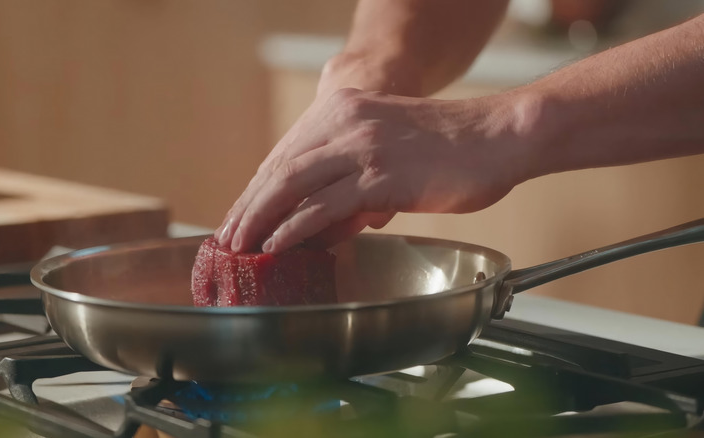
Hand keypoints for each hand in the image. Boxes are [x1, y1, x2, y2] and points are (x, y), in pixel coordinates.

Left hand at [215, 88, 532, 253]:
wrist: (498, 136)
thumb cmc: (450, 148)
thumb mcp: (387, 151)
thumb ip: (350, 180)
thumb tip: (319, 224)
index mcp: (344, 111)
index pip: (285, 154)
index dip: (256, 190)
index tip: (239, 216)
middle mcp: (347, 123)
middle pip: (279, 168)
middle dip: (248, 207)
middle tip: (227, 237)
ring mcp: (362, 148)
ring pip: (291, 184)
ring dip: (260, 219)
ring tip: (240, 246)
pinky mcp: (381, 176)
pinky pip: (324, 205)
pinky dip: (294, 227)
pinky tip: (276, 245)